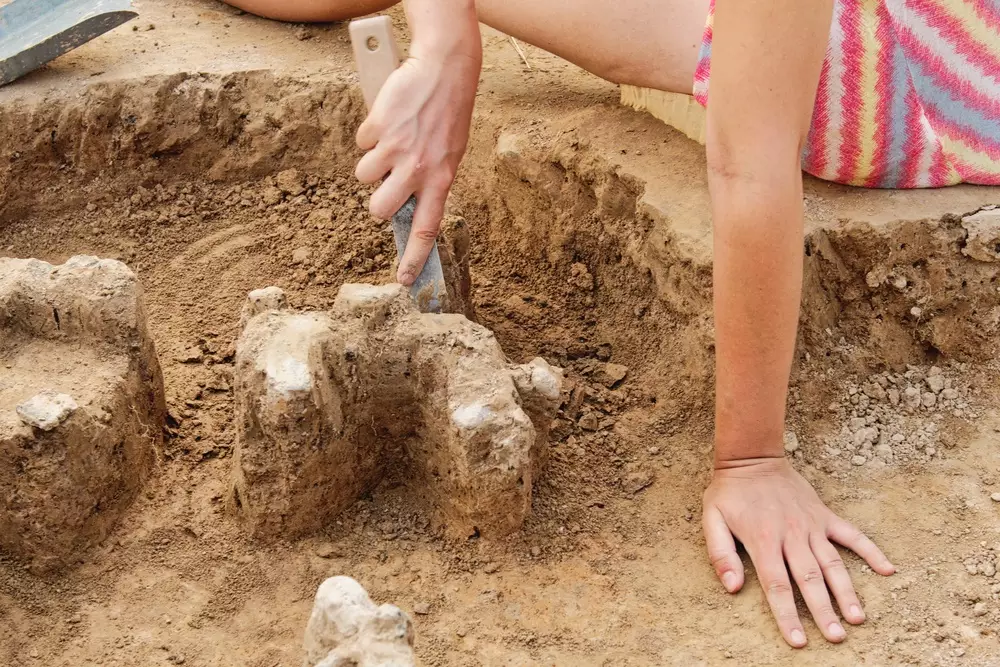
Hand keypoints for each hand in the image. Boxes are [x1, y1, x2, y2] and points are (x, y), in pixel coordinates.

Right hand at [355, 51, 479, 285]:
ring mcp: (396, 149)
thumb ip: (431, 181)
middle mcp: (418, 169)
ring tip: (392, 141)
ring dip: (372, 162)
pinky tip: (389, 119)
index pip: (426, 228)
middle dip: (377, 199)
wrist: (443, 70)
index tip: (405, 280)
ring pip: (364, 176)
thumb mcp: (450, 154)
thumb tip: (408, 206)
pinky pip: (362, 144)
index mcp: (441, 179)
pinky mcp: (378, 128)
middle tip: (387, 181)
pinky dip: (370, 133)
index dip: (414, 258)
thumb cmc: (448, 114)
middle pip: (379, 209)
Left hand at [702, 457, 893, 647]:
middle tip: (836, 638)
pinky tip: (888, 570)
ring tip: (858, 618)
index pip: (777, 585)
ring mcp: (811, 525)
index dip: (788, 615)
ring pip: (833, 563)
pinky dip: (872, 551)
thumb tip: (732, 587)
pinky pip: (852, 535)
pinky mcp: (824, 515)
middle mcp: (791, 535)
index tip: (799, 640)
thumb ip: (720, 554)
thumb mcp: (712, 519)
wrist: (752, 458)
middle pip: (810, 579)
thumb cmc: (730, 493)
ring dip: (846, 591)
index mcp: (763, 540)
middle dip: (824, 611)